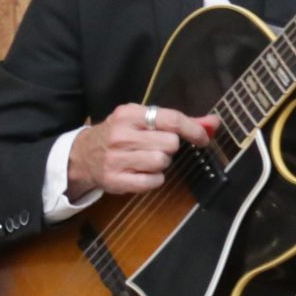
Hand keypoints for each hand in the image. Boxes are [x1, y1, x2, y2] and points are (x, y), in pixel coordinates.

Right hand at [67, 103, 220, 197]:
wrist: (81, 156)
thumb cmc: (120, 135)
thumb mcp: (142, 121)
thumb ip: (179, 122)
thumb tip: (214, 123)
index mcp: (129, 114)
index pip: (171, 119)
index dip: (193, 130)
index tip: (203, 138)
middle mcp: (121, 134)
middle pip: (170, 143)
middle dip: (169, 148)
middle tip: (156, 147)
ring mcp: (116, 158)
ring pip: (162, 162)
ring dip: (161, 164)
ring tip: (146, 160)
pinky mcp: (115, 180)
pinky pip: (153, 181)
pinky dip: (154, 179)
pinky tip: (141, 173)